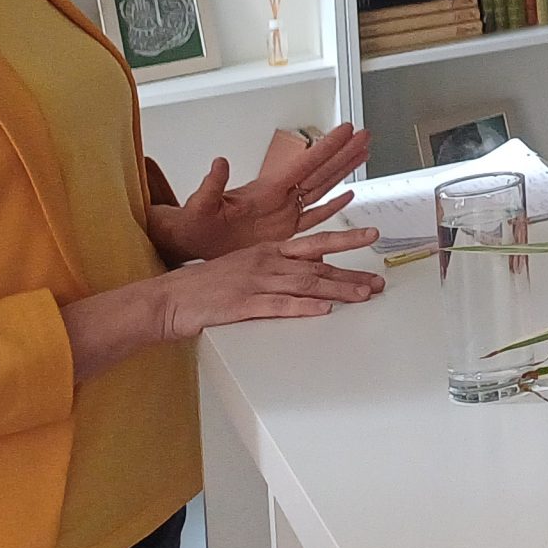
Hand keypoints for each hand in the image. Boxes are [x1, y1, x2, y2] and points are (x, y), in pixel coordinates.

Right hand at [149, 228, 384, 341]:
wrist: (169, 298)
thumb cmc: (205, 286)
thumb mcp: (245, 267)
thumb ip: (277, 268)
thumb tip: (310, 272)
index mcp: (267, 251)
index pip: (315, 243)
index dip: (345, 240)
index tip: (372, 237)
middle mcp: (265, 262)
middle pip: (317, 266)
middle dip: (352, 273)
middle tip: (378, 281)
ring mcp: (254, 282)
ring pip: (305, 284)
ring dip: (337, 290)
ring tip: (362, 295)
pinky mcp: (242, 304)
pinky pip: (278, 305)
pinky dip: (303, 307)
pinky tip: (322, 310)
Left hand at [151, 123, 371, 262]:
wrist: (191, 244)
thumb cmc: (192, 224)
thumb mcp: (200, 204)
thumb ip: (212, 185)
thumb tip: (218, 163)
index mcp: (266, 190)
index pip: (304, 164)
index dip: (326, 146)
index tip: (347, 129)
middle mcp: (279, 198)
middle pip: (320, 171)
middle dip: (343, 152)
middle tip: (365, 134)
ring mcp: (283, 214)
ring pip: (322, 188)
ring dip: (343, 171)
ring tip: (362, 153)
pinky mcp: (283, 232)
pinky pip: (314, 216)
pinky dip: (333, 206)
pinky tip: (347, 195)